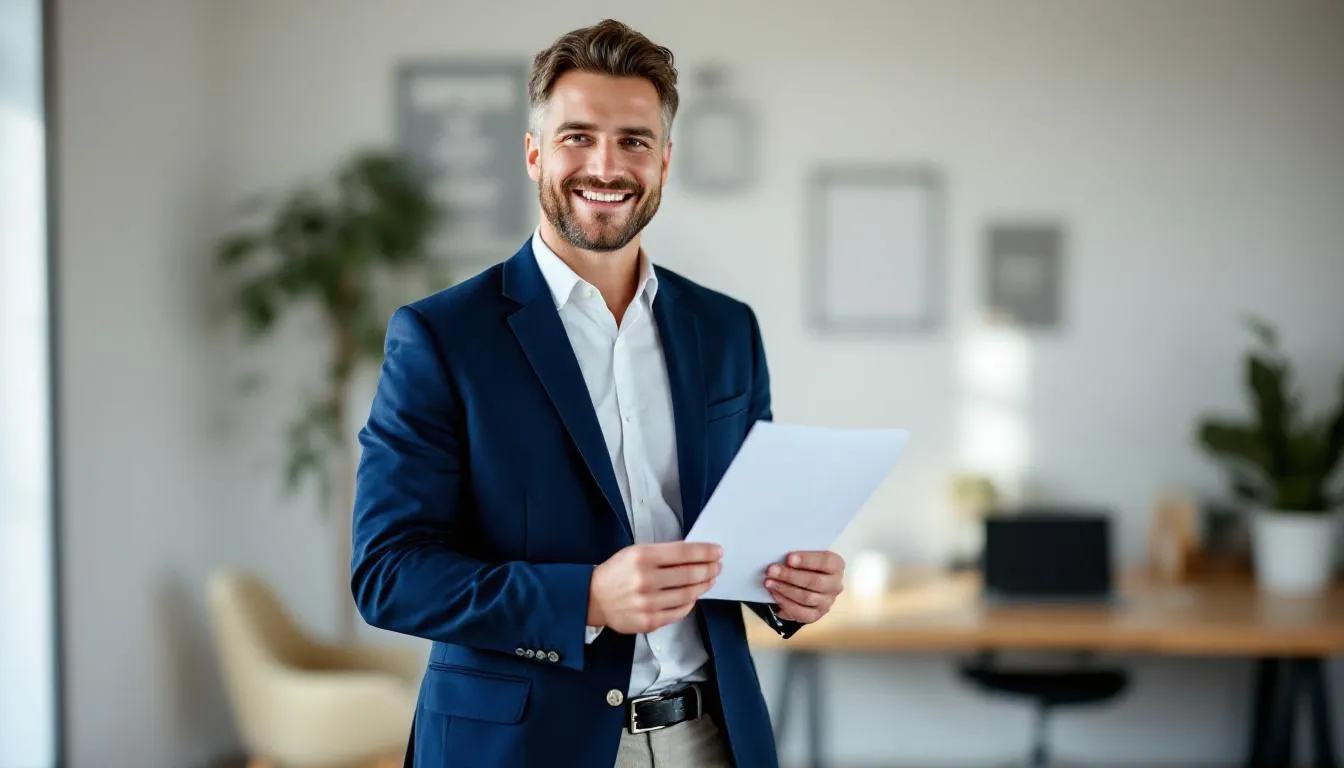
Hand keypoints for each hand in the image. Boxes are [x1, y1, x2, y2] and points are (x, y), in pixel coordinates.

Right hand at [588, 542, 721, 634]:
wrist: (593, 598)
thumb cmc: (617, 572)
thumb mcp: (636, 552)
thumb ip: (663, 553)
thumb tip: (695, 555)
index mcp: (642, 557)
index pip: (683, 553)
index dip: (704, 552)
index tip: (717, 551)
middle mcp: (645, 580)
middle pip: (690, 574)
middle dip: (709, 569)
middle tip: (717, 566)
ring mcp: (648, 604)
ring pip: (688, 595)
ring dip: (703, 586)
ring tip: (709, 579)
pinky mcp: (649, 621)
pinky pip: (679, 612)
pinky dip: (690, 602)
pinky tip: (693, 595)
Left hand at [763, 550, 844, 623]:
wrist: (806, 581)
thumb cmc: (804, 565)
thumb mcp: (804, 555)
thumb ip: (797, 556)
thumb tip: (780, 556)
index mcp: (836, 565)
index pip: (825, 561)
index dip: (807, 560)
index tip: (789, 558)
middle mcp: (835, 585)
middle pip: (814, 581)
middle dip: (790, 576)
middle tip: (772, 570)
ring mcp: (827, 602)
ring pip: (806, 598)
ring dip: (784, 589)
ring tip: (769, 582)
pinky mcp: (816, 615)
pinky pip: (801, 613)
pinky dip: (785, 603)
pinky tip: (774, 594)